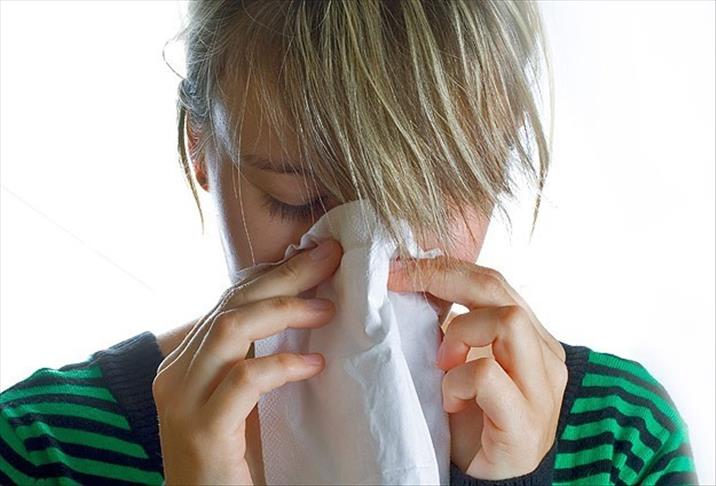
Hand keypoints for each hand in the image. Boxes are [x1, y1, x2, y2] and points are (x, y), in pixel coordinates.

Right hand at [152, 239, 342, 484]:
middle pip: (232, 304)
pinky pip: (245, 380)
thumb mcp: (241, 397)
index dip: (272, 274)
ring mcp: (184, 401)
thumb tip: (302, 309)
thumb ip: (253, 356)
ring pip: (231, 328)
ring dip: (285, 310)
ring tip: (328, 309)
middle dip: (285, 276)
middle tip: (328, 257)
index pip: (228, 301)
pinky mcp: (203, 430)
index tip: (314, 256)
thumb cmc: (233, 455)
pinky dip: (283, 365)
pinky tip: (315, 365)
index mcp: (185, 362)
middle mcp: (176, 374)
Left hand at [387, 257, 567, 480]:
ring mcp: (542, 389)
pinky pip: (487, 376)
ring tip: (441, 363)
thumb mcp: (458, 361)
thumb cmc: (468, 417)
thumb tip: (412, 280)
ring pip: (507, 321)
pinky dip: (458, 381)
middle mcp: (545, 356)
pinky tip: (449, 400)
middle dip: (442, 279)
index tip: (398, 266)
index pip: (492, 281)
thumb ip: (453, 326)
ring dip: (459, 333)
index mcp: (531, 336)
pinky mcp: (527, 423)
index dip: (443, 267)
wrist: (484, 478)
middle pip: (499, 290)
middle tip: (397, 284)